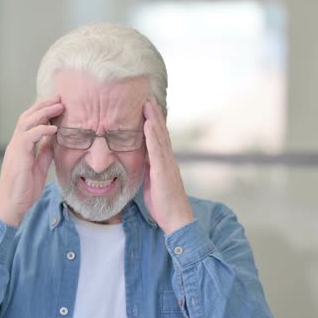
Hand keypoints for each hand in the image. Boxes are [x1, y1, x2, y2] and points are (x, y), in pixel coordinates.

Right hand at [0, 97, 63, 226]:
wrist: (11, 205)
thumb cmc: (23, 189)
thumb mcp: (39, 167)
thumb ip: (44, 152)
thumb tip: (54, 140)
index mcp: (21, 146)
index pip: (30, 122)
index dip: (42, 111)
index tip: (57, 105)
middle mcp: (16, 144)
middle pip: (27, 116)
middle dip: (43, 105)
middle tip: (59, 98)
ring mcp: (15, 148)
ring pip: (26, 122)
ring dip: (43, 112)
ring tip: (58, 106)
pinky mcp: (18, 155)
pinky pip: (29, 136)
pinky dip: (42, 130)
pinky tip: (54, 128)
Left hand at [142, 97, 193, 234]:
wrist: (176, 220)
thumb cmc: (163, 204)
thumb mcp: (151, 183)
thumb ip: (147, 170)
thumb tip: (140, 161)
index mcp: (164, 163)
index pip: (158, 138)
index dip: (153, 123)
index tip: (147, 108)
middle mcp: (167, 160)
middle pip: (160, 132)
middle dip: (153, 115)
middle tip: (147, 97)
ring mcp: (167, 164)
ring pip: (160, 137)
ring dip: (153, 119)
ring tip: (147, 103)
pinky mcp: (163, 171)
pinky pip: (157, 150)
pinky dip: (152, 136)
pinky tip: (147, 124)